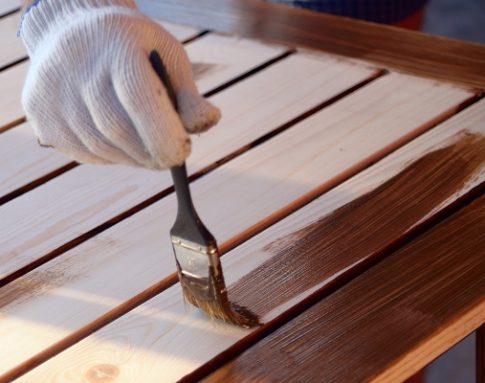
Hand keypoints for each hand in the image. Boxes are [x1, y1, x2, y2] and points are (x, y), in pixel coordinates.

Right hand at [19, 0, 220, 169]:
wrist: (74, 31)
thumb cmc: (134, 47)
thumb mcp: (168, 57)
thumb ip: (189, 95)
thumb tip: (210, 122)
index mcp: (116, 48)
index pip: (140, 102)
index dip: (165, 136)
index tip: (183, 153)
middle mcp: (77, 68)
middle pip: (119, 130)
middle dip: (151, 154)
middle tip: (168, 157)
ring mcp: (53, 93)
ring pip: (101, 147)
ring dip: (132, 158)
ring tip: (147, 150)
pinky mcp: (40, 115)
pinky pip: (83, 152)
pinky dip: (110, 157)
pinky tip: (120, 143)